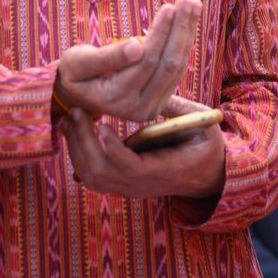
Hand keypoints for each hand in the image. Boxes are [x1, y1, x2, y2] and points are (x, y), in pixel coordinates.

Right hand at [53, 0, 201, 122]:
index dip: (160, 34)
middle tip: (188, 0)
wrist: (77, 94)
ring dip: (187, 35)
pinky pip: (177, 70)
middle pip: (168, 66)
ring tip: (192, 5)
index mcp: (115, 98)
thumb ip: (106, 57)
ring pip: (177, 67)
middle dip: (180, 31)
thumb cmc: (74, 72)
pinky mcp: (160, 101)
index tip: (169, 7)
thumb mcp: (78, 62)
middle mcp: (138, 109)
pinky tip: (188, 22)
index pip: (146, 62)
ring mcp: (151, 108)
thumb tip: (136, 46)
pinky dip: (183, 44)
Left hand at [61, 95, 225, 200]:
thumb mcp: (202, 124)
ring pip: (93, 178)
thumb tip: (154, 89)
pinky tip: (75, 135)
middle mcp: (143, 185)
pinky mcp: (123, 185)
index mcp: (166, 170)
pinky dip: (79, 158)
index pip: (133, 168)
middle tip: (76, 113)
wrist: (208, 176)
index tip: (103, 126)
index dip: (115, 150)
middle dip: (85, 143)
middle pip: (103, 173)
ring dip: (77, 149)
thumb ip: (178, 109)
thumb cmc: (206, 146)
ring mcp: (131, 188)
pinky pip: (94, 179)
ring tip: (70, 120)